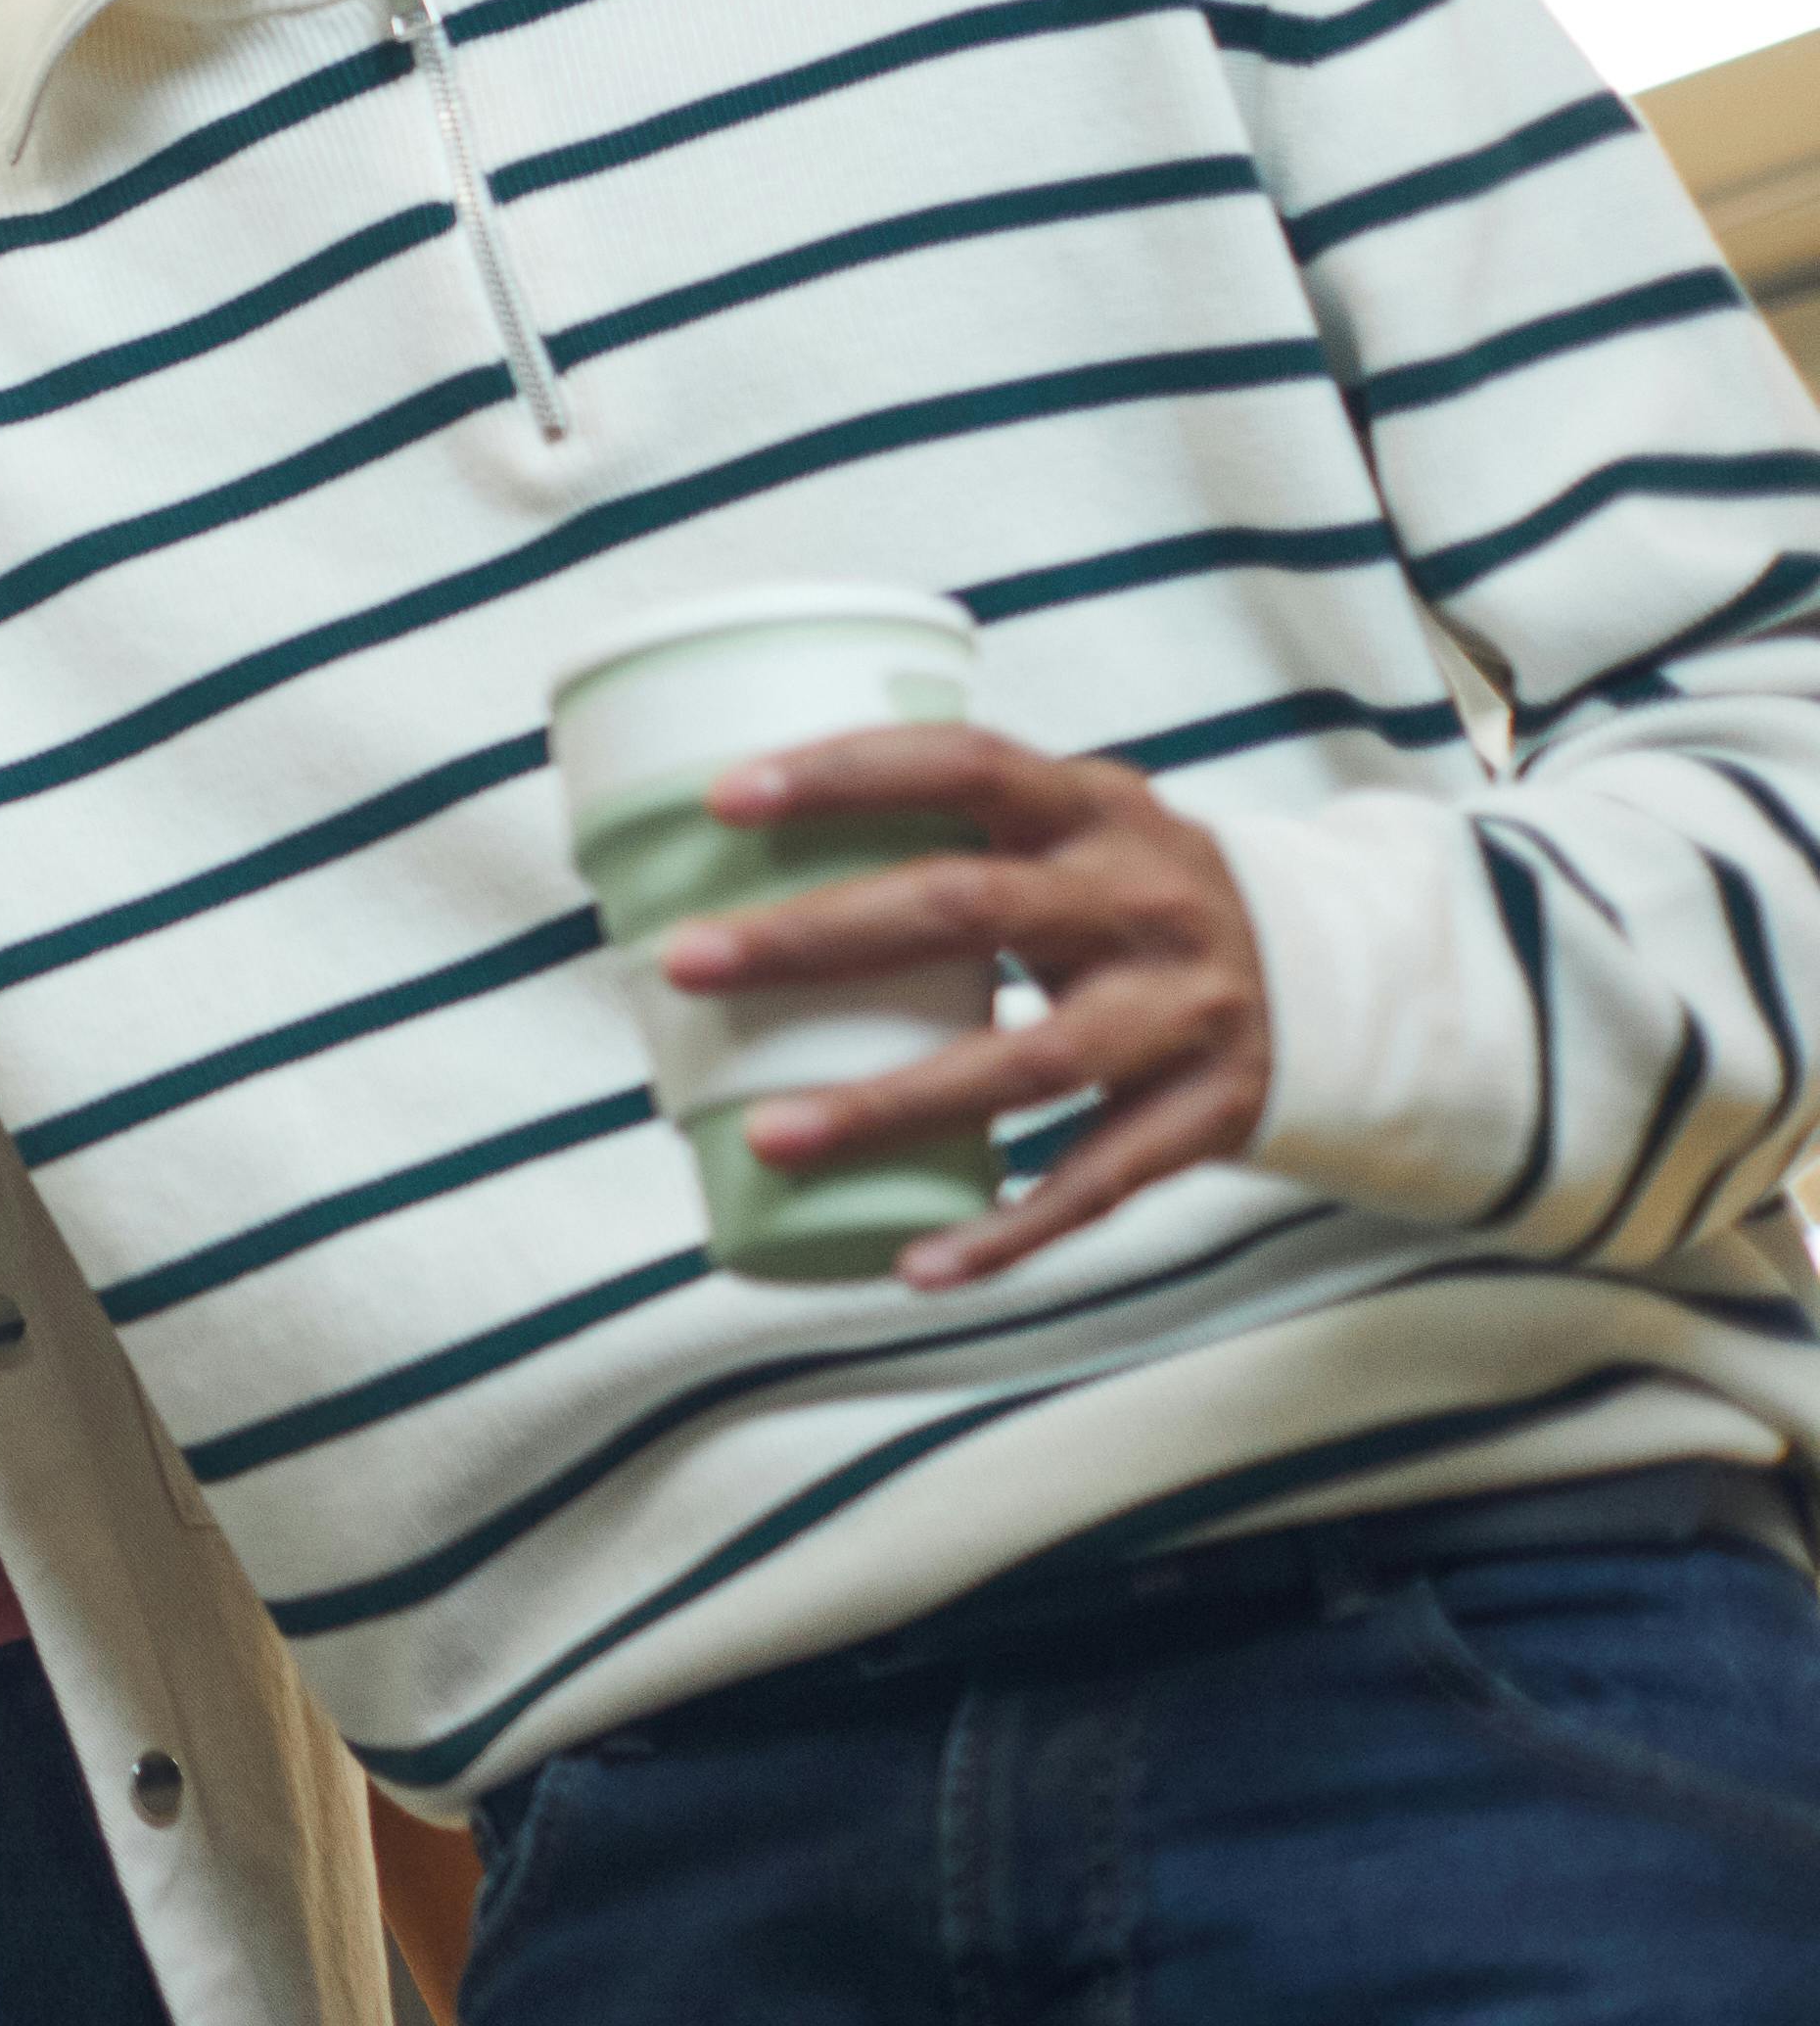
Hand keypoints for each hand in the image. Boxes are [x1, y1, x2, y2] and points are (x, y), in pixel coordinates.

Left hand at [666, 723, 1273, 1287]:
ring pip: (1025, 1064)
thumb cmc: (1135, 894)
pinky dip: (1006, 1232)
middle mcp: (1143, 901)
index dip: (845, 773)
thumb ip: (957, 832)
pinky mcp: (1210, 1113)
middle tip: (686, 961)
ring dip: (888, 1104)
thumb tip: (735, 857)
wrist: (1338, 976)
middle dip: (816, 937)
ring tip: (769, 1135)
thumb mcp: (1075, 829)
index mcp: (1095, 809)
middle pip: (966, 910)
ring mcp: (1182, 1012)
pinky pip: (1098, 1184)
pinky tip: (914, 1260)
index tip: (721, 798)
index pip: (963, 765)